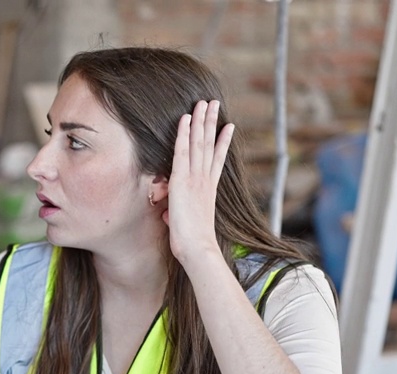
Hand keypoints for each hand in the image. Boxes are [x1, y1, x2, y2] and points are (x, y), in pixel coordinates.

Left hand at [165, 99, 234, 265]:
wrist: (197, 247)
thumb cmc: (192, 241)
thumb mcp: (184, 223)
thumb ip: (176, 213)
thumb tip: (166, 214)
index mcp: (208, 189)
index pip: (217, 160)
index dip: (223, 142)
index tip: (229, 126)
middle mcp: (204, 179)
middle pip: (209, 144)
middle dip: (212, 122)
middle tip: (215, 103)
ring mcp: (195, 178)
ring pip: (199, 142)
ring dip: (201, 120)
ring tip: (205, 102)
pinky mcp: (182, 180)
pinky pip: (183, 151)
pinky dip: (184, 133)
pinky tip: (186, 118)